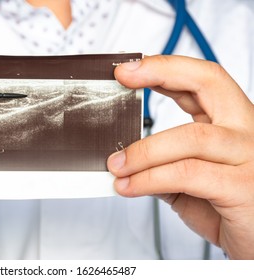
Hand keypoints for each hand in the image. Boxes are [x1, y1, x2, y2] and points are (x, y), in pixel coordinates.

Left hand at [107, 55, 253, 258]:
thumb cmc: (229, 211)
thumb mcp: (190, 183)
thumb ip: (163, 166)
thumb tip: (125, 159)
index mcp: (231, 124)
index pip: (201, 80)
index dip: (164, 68)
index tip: (128, 69)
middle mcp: (246, 131)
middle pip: (209, 82)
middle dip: (161, 73)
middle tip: (124, 76)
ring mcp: (250, 156)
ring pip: (190, 136)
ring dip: (143, 151)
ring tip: (116, 165)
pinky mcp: (244, 186)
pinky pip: (188, 173)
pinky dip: (150, 178)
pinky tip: (130, 186)